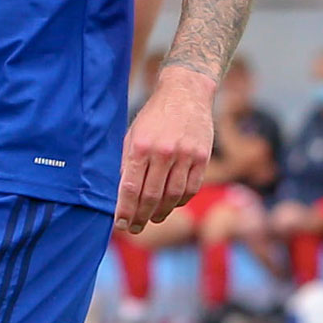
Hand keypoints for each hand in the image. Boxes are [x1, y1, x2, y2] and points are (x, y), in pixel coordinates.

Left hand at [116, 67, 215, 233]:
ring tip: (152, 219)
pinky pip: (190, 189)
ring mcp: (185, 156)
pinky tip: (170, 205)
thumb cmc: (154, 116)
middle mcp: (163, 152)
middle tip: (134, 229)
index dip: (124, 209)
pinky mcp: (202, 158)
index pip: (130, 187)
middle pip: (151, 196)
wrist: (186, 94)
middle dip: (141, 217)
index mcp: (141, 146)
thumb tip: (122, 194)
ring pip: (172, 196)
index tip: (120, 224)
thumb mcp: (132, 134)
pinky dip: (179, 201)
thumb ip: (127, 162)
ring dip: (161, 213)